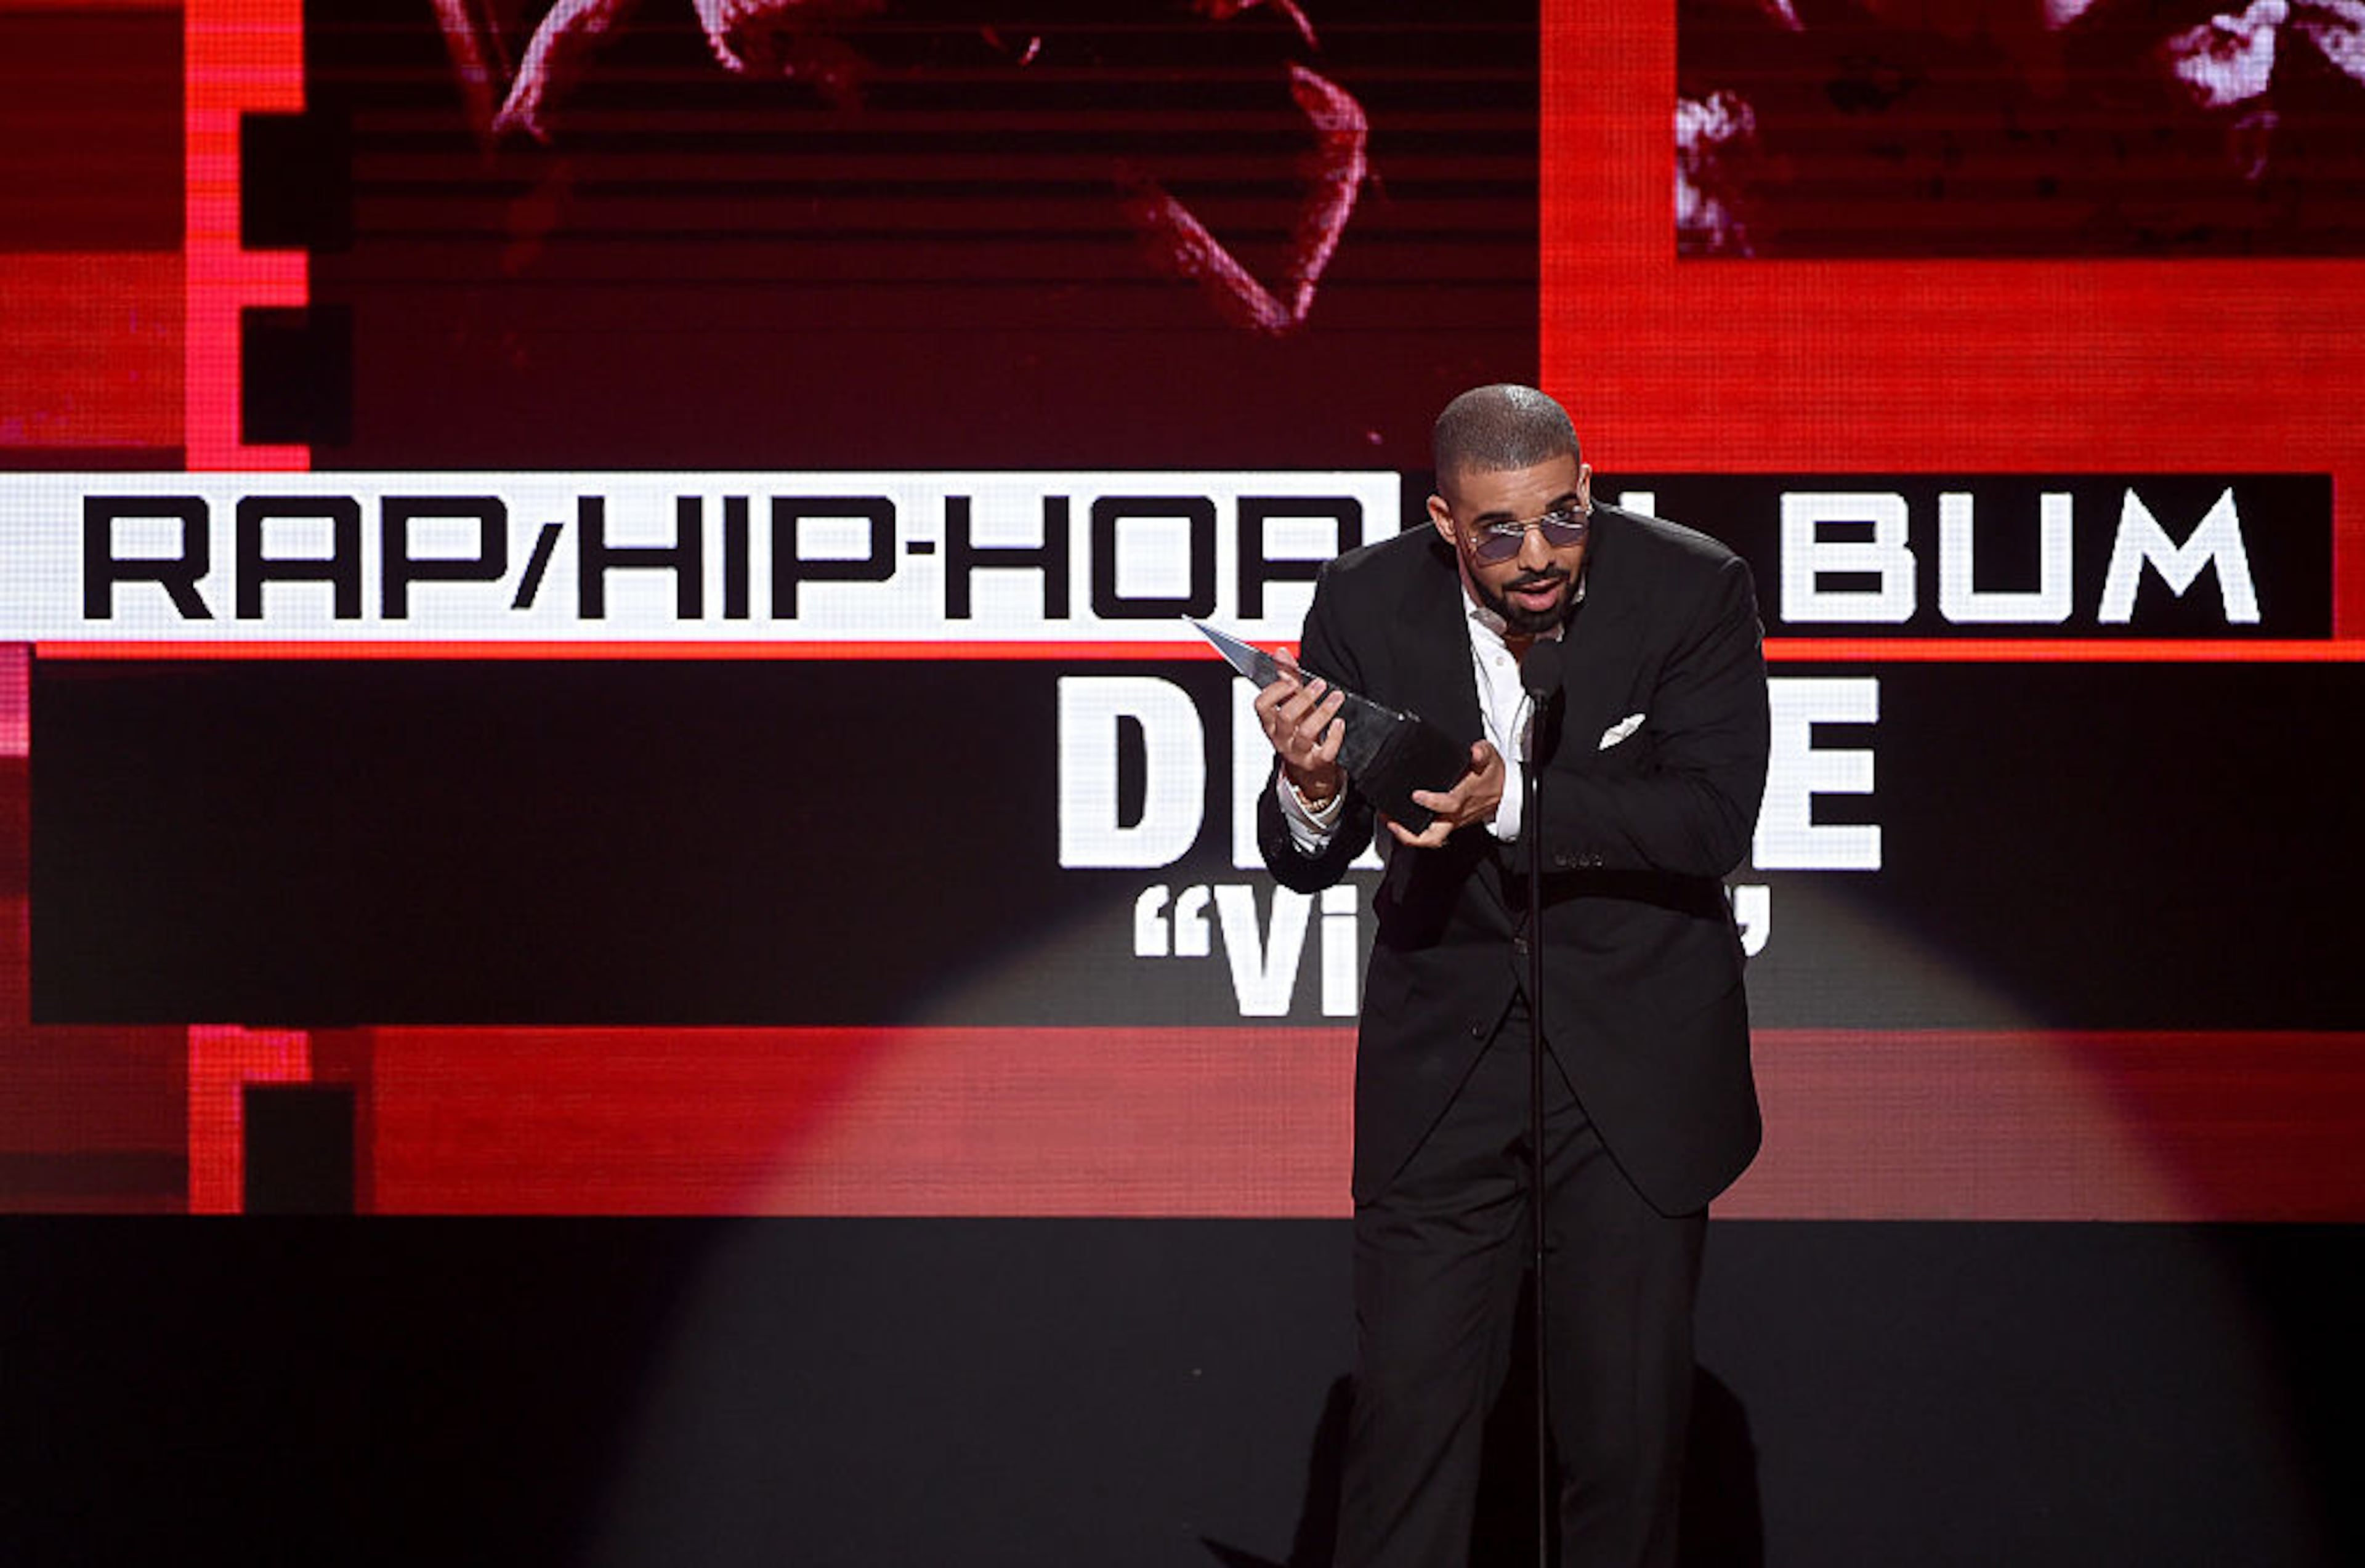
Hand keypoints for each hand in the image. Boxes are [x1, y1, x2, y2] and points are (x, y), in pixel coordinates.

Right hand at [1253, 673, 1346, 801]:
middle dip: (1304, 697)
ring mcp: (1297, 752)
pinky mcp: (1316, 763)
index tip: (1290, 680)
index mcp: (1271, 722)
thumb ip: (1287, 678)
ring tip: (1337, 697)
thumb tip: (1281, 653)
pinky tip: (1340, 723)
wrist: (1311, 767)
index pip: (1261, 705)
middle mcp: (1281, 738)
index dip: (1274, 691)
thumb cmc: (1300, 731)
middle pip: (1286, 717)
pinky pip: (1325, 752)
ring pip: (1306, 733)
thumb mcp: (1293, 704)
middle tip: (1321, 684)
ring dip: (1324, 712)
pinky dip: (1335, 736)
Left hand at [1383, 741, 1503, 847]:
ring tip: (1390, 821)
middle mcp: (1456, 814)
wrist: (1506, 792)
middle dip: (1411, 834)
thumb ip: (1482, 752)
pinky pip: (1431, 832)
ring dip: (1408, 834)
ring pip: (1430, 838)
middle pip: (1434, 836)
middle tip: (1392, 821)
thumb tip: (1475, 750)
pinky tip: (1402, 819)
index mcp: (1464, 797)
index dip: (1432, 802)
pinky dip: (1414, 830)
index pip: (1448, 804)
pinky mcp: (1449, 824)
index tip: (1416, 795)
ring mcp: (1452, 822)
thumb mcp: (1490, 757)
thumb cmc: (1494, 776)